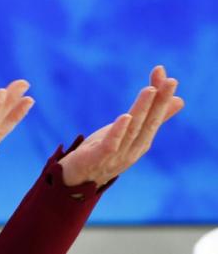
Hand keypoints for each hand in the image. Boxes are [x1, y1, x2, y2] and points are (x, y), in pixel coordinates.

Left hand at [58, 65, 184, 187]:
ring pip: (132, 130)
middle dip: (159, 101)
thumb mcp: (128, 132)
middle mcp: (133, 148)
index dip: (162, 98)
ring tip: (150, 90)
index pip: (155, 117)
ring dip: (141, 109)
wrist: (77, 180)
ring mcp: (117, 155)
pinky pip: (111, 144)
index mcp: (140, 141)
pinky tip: (125, 116)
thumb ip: (148, 118)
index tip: (169, 77)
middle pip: (148, 122)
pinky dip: (119, 131)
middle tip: (169, 80)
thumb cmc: (104, 153)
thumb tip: (179, 100)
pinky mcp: (98, 157)